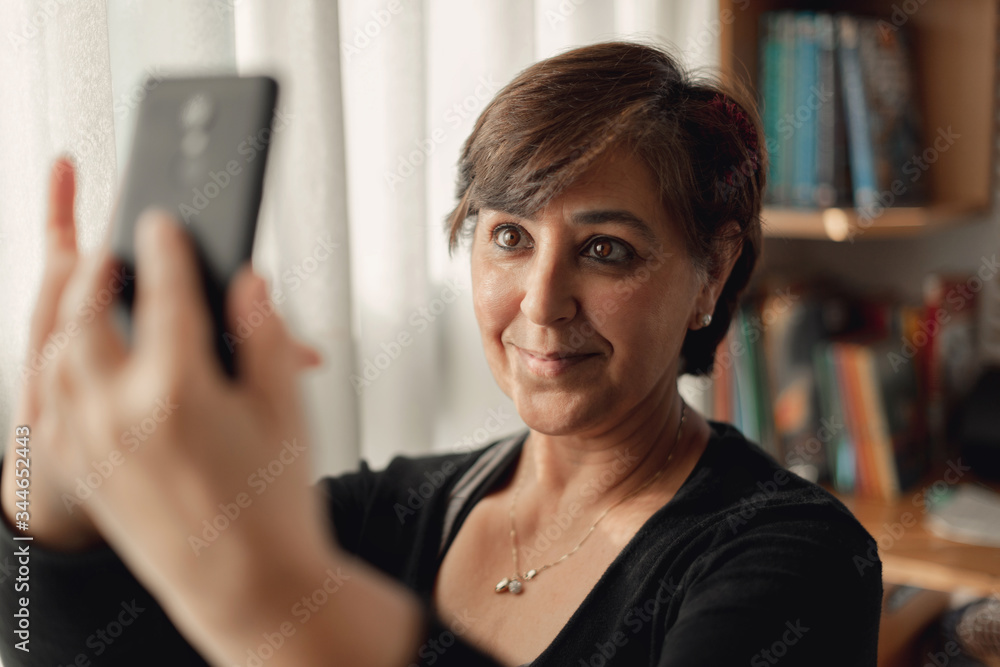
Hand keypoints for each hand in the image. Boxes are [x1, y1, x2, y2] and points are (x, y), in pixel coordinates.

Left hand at [1, 158, 321, 549]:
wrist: (250, 590)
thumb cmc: (275, 510)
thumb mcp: (286, 412)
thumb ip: (265, 338)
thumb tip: (247, 286)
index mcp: (177, 390)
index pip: (163, 293)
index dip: (165, 248)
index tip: (164, 224)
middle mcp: (119, 413)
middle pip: (85, 316)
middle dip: (96, 271)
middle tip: (112, 250)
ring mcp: (91, 446)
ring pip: (54, 357)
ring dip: (68, 316)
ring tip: (89, 297)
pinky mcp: (83, 474)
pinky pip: (50, 405)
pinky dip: (60, 368)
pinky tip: (81, 363)